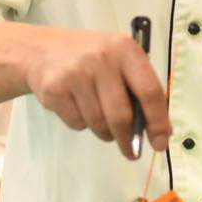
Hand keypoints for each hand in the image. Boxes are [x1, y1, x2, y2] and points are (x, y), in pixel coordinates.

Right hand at [21, 27, 169, 158]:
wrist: (41, 50)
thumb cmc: (91, 59)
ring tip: (100, 118)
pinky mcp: (54, 89)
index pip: (149, 91)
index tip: (160, 143)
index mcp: (125, 49)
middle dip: (127, 140)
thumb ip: (141, 90)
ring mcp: (75, 73)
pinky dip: (82, 124)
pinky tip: (78, 106)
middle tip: (131, 152)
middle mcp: (101, 58)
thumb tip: (160, 132)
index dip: (158, 121)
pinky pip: (77, 124)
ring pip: (98, 124)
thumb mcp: (120, 60)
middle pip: (121, 115)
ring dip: (104, 132)